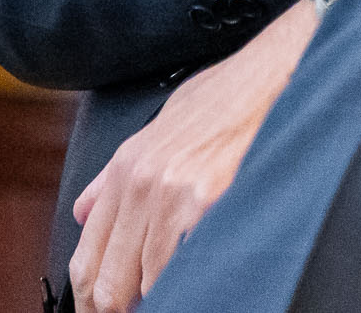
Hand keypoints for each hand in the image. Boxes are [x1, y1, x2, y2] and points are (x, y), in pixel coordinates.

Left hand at [68, 0, 317, 311]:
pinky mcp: (206, 203)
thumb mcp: (163, 121)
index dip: (94, 296)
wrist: (274, 71)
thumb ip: (117, 172)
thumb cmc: (228, 94)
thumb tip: (86, 211)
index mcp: (126, 165)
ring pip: (143, 285)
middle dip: (118, 307)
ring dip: (156, 294)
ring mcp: (172, 195)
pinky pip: (180, 272)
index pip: (87, 259)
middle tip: (136, 308)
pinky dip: (185, 282)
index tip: (107, 306)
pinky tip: (198, 272)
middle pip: (106, 283)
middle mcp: (141, 182)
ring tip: (176, 285)